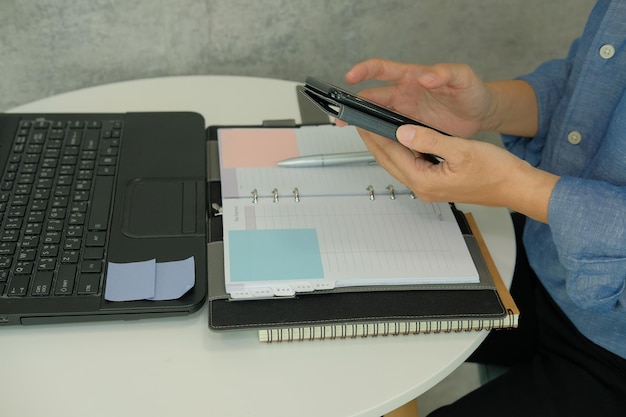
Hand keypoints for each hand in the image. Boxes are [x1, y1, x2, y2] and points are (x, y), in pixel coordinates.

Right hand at [343, 59, 497, 136]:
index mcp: (412, 77)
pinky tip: (378, 147)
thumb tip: (426, 75)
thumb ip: (445, 73)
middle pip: (372, 98)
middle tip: (343, 117)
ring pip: (378, 119)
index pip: (382, 69)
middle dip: (355, 106)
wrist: (482, 114)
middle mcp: (404, 95)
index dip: (364, 71)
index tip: (351, 77)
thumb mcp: (463, 77)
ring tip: (354, 131)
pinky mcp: (412, 130)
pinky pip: (393, 135)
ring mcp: (406, 113)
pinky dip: (383, 140)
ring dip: (366, 125)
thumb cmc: (473, 91)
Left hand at [359, 124, 558, 222]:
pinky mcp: (437, 183)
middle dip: (375, 142)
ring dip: (389, 146)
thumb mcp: (461, 150)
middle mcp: (423, 187)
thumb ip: (429, 140)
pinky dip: (405, 150)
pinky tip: (405, 138)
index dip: (374, 136)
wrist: (516, 187)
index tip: (363, 122)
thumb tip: (402, 131)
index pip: (390, 154)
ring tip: (379, 127)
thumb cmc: (496, 172)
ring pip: (400, 163)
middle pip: (390, 161)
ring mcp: (429, 187)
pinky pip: (414, 164)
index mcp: (425, 181)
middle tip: (364, 122)